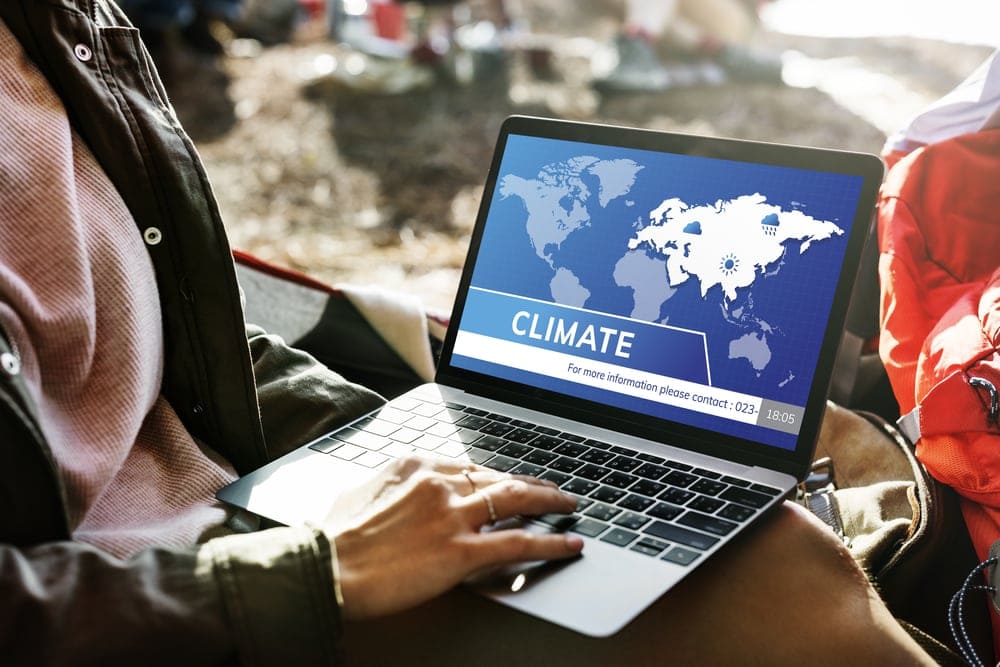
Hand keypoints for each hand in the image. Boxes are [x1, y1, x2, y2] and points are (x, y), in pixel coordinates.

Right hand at [326, 456, 582, 619]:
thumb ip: (390, 487)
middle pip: (500, 477)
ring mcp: (452, 515)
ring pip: (518, 501)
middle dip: (533, 483)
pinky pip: (519, 543)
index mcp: (416, 464)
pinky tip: (568, 544)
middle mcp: (439, 482)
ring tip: (570, 505)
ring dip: (550, 502)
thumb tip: (399, 493)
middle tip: (554, 488)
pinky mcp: (460, 550)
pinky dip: (551, 542)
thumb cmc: (333, 538)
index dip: (499, 475)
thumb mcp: (360, 494)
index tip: (512, 481)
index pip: (471, 466)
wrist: (323, 569)